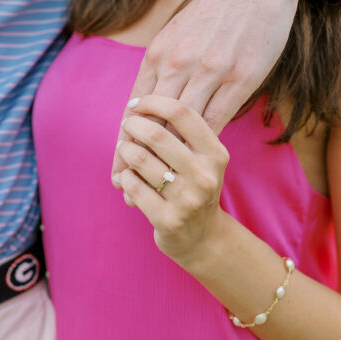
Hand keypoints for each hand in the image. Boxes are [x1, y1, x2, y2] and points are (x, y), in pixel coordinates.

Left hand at [110, 0, 300, 178]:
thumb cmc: (220, 6)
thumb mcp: (180, 30)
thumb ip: (165, 62)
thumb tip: (151, 91)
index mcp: (160, 52)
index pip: (134, 107)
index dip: (123, 141)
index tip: (115, 167)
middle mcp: (179, 63)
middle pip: (150, 123)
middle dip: (134, 158)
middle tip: (121, 188)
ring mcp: (210, 72)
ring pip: (179, 128)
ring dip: (166, 159)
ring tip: (157, 186)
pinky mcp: (240, 78)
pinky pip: (216, 120)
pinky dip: (202, 146)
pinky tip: (196, 165)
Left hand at [113, 95, 229, 267]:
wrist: (203, 237)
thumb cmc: (194, 187)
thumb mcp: (202, 159)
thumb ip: (180, 133)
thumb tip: (140, 104)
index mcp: (216, 154)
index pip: (183, 113)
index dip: (154, 102)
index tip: (138, 103)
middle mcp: (205, 176)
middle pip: (157, 135)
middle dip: (134, 125)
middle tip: (128, 125)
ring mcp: (187, 200)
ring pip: (140, 160)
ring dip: (125, 150)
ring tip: (125, 149)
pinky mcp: (168, 220)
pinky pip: (133, 186)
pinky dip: (124, 176)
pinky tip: (126, 176)